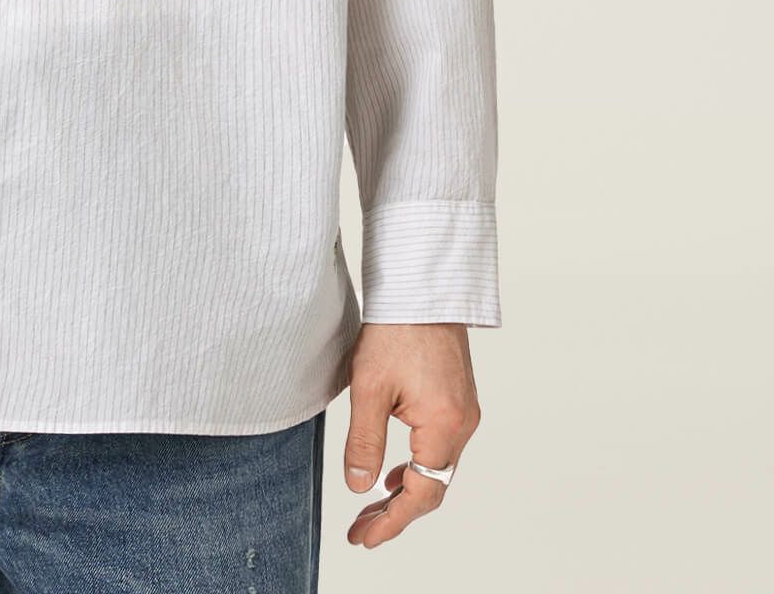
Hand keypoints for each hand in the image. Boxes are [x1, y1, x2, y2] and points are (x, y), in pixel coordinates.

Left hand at [342, 323, 479, 547]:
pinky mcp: (458, 398)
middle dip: (397, 512)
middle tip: (362, 528)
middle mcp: (463, 424)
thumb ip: (364, 442)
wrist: (421, 285)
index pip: (421, 494)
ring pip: (438, 468)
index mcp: (444, 426)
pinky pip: (441, 447)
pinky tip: (396, 468)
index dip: (391, 521)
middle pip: (433, 487)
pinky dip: (418, 465)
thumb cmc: (396, 328)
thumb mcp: (368, 387)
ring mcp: (464, 411)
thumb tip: (358, 487)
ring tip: (372, 504)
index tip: (364, 537)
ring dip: (407, 489)